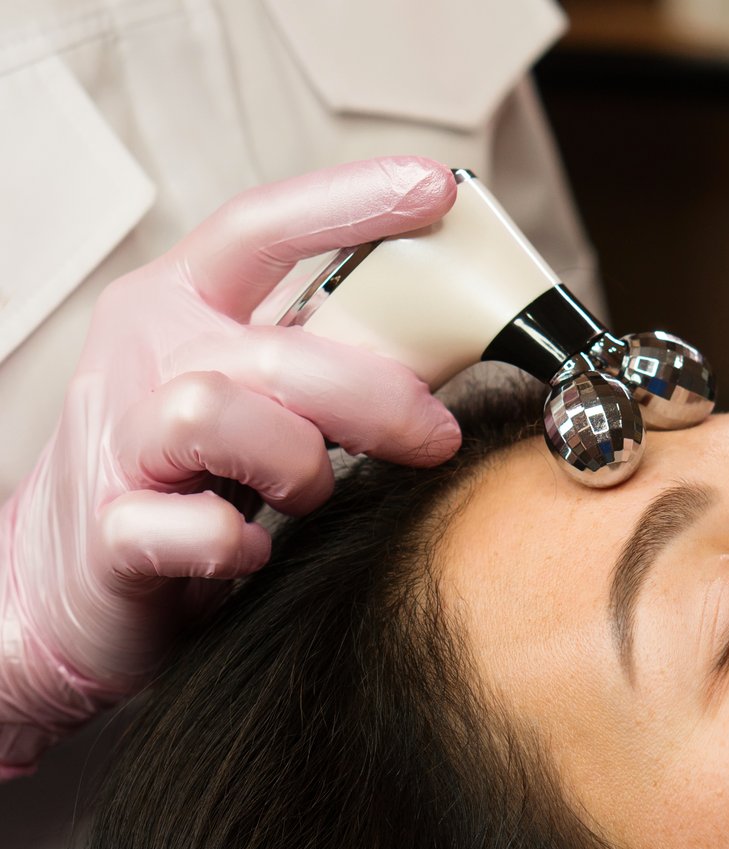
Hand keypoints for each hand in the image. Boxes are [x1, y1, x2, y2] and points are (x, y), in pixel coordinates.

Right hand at [0, 157, 462, 774]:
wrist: (76, 581)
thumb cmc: (193, 475)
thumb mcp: (258, 393)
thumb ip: (330, 356)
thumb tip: (454, 339)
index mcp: (182, 305)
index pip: (259, 226)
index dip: (348, 202)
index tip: (437, 189)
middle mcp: (143, 357)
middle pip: (274, 348)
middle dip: (374, 397)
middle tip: (433, 436)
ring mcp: (118, 443)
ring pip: (217, 415)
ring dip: (295, 464)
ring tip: (308, 493)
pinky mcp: (112, 534)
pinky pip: (191, 529)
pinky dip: (237, 544)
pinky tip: (253, 550)